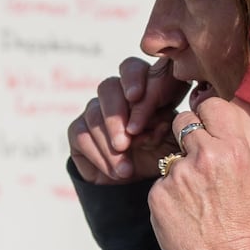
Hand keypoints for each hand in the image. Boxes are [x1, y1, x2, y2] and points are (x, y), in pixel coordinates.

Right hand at [69, 57, 186, 183]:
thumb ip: (167, 125)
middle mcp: (117, 92)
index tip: (136, 96)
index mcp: (144, 86)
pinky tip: (116, 171)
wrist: (138, 180)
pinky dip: (100, 156)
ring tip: (127, 169)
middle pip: (108, 87)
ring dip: (110, 143)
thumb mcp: (171, 139)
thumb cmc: (162, 152)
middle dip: (117, 115)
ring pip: (94, 113)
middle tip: (125, 142)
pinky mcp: (78, 129)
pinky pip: (82, 135)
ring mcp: (95, 109)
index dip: (133, 80)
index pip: (133, 69)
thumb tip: (159, 121)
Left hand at [149, 98, 249, 249]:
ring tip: (194, 198)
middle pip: (183, 122)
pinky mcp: (158, 195)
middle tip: (194, 153)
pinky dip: (169, 195)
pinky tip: (183, 212)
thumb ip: (237, 151)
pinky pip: (161, 184)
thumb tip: (222, 133)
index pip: (210, 105)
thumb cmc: (246, 223)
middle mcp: (204, 157)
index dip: (206, 112)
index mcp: (233, 149)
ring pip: (172, 158)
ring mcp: (177, 176)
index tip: (205, 121)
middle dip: (186, 133)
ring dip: (180, 171)